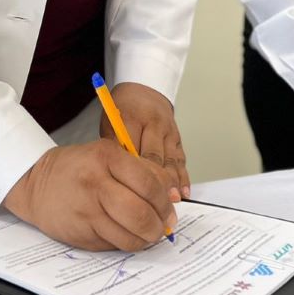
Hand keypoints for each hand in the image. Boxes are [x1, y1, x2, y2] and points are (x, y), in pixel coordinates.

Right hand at [3, 140, 176, 250]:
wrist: (36, 183)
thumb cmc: (78, 168)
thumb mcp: (109, 155)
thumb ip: (144, 170)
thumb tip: (174, 195)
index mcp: (107, 157)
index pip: (149, 183)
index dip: (165, 200)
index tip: (171, 206)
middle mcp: (96, 183)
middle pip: (141, 213)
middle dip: (159, 224)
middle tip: (162, 224)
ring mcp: (87, 210)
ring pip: (130, 236)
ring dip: (146, 238)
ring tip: (148, 232)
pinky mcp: (81, 233)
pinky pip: (116, 245)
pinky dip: (128, 243)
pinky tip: (127, 234)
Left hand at [102, 82, 190, 198]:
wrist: (143, 89)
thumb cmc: (122, 111)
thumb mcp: (110, 123)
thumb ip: (113, 148)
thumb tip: (114, 179)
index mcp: (131, 118)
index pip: (131, 150)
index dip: (131, 175)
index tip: (129, 196)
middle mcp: (153, 123)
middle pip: (154, 157)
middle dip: (153, 183)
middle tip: (152, 205)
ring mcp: (168, 131)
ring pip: (170, 160)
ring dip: (171, 183)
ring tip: (170, 204)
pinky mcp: (178, 138)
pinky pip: (181, 159)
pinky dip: (183, 177)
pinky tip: (183, 193)